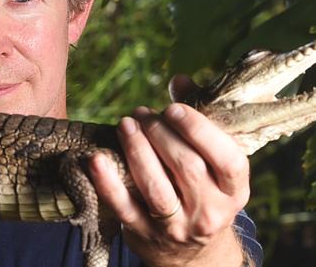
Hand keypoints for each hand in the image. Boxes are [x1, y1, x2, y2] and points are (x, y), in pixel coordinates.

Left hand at [89, 94, 249, 265]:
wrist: (189, 251)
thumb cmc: (198, 186)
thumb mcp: (210, 159)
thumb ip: (197, 116)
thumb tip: (179, 79)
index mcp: (234, 190)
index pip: (227, 160)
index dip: (199, 130)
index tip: (173, 108)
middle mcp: (210, 211)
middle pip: (186, 167)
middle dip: (160, 133)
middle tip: (141, 113)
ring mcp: (177, 227)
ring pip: (156, 187)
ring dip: (137, 150)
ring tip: (125, 124)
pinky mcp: (144, 233)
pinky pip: (123, 207)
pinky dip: (107, 182)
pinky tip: (95, 158)